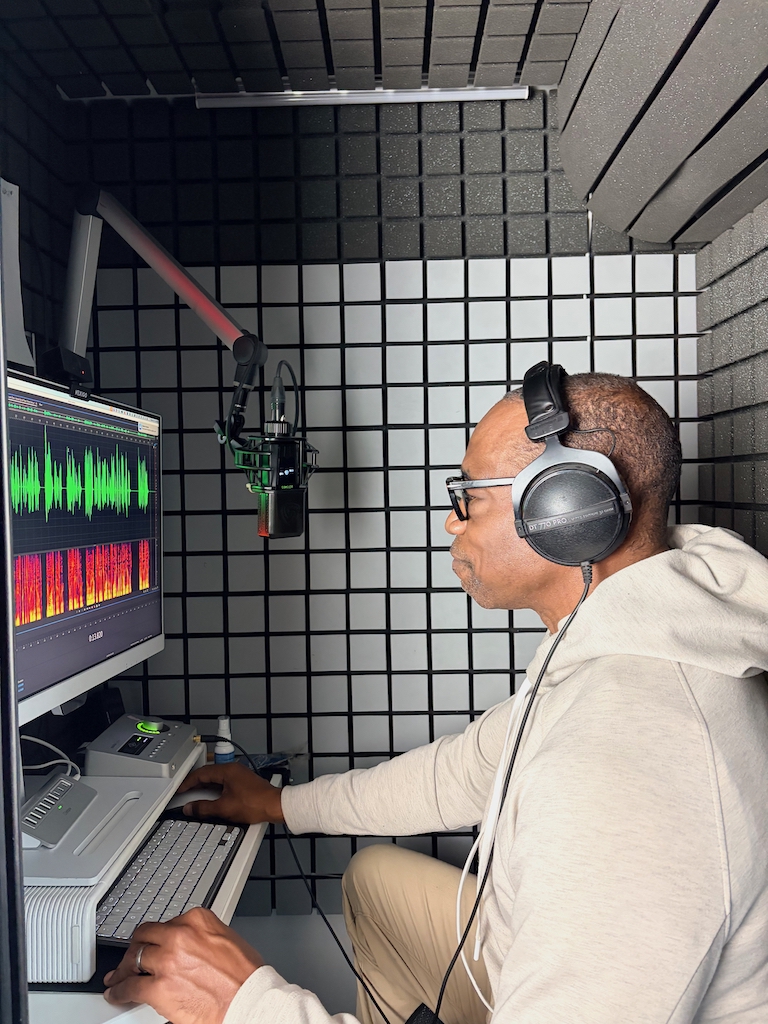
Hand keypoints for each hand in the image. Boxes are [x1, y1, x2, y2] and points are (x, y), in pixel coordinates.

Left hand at [103, 907, 263, 1023]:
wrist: (248, 1001)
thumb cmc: (244, 976)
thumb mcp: (226, 940)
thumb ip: (202, 937)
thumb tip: (189, 946)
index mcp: (198, 920)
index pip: (166, 923)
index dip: (157, 937)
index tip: (153, 943)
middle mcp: (180, 935)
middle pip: (146, 937)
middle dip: (137, 948)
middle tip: (132, 957)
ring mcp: (167, 960)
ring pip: (135, 959)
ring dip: (125, 969)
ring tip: (118, 976)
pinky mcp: (159, 987)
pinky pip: (130, 987)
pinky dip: (119, 991)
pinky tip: (116, 993)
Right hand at [176, 762, 283, 823]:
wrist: (274, 806)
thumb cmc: (254, 803)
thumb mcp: (224, 808)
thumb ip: (204, 808)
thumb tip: (190, 808)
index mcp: (227, 770)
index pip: (201, 773)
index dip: (188, 781)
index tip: (180, 789)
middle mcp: (233, 769)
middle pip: (208, 774)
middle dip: (195, 784)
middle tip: (185, 793)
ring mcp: (239, 775)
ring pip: (216, 779)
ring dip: (205, 788)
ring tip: (196, 798)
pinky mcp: (243, 782)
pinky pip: (224, 783)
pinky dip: (215, 790)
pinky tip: (212, 800)